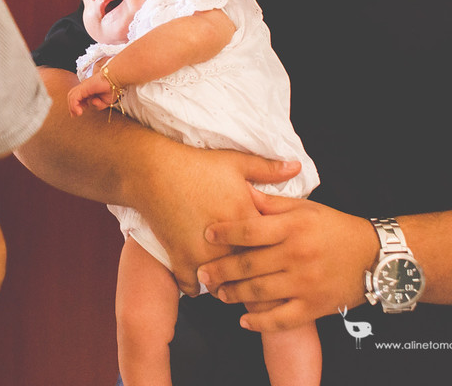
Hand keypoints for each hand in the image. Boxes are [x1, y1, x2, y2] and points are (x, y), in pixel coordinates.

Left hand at [67, 73, 117, 115]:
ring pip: (72, 96)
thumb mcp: (106, 102)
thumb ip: (99, 105)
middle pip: (72, 95)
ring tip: (78, 113)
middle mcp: (84, 87)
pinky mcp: (84, 87)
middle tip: (75, 115)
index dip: (76, 105)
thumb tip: (93, 102)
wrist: (115, 79)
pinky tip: (79, 111)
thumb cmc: (112, 88)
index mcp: (88, 90)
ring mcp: (83, 86)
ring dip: (72, 106)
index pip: (77, 97)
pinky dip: (74, 105)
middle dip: (72, 106)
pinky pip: (75, 97)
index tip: (79, 112)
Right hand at [136, 145, 302, 296]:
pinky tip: (201, 281)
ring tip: (233, 287)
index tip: (282, 267)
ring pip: (222, 286)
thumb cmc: (197, 165)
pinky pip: (191, 286)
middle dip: (257, 284)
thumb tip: (297, 166)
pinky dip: (195, 286)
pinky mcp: (180, 259)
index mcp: (247, 220)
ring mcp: (203, 255)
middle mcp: (228, 243)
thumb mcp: (236, 162)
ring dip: (227, 288)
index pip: (274, 251)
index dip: (279, 261)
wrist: (154, 171)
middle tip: (262, 289)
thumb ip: (268, 169)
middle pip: (250, 275)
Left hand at [196, 189, 376, 331]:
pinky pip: (281, 319)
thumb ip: (273, 203)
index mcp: (294, 228)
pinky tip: (244, 320)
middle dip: (220, 270)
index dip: (225, 232)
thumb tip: (243, 191)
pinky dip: (260, 322)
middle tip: (202, 273)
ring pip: (260, 293)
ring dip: (234, 295)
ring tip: (219, 293)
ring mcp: (305, 283)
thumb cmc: (335, 229)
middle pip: (249, 264)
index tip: (206, 235)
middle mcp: (298, 255)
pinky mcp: (314, 307)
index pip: (250, 230)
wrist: (374, 257)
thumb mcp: (306, 208)